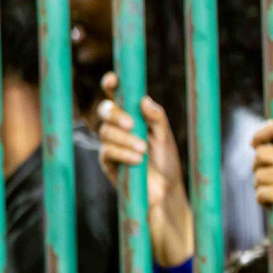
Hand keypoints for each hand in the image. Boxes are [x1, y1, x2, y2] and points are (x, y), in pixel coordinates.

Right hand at [96, 72, 193, 266]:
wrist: (166, 192)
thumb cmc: (167, 162)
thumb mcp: (166, 138)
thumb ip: (157, 119)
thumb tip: (144, 99)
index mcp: (133, 116)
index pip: (117, 95)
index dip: (111, 85)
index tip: (113, 80)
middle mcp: (119, 127)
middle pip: (105, 110)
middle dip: (116, 114)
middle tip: (132, 124)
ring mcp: (111, 144)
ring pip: (106, 131)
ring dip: (125, 139)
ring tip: (143, 150)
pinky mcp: (107, 161)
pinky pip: (106, 151)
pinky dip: (122, 153)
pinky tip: (137, 160)